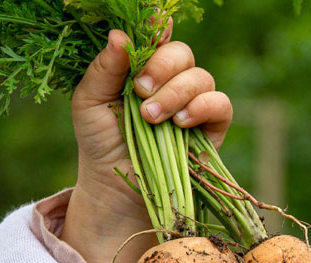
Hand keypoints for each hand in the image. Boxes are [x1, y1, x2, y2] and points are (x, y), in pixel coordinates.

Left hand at [62, 28, 233, 262]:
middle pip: (182, 53)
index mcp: (143, 67)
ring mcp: (194, 103)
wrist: (117, 187)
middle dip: (162, 67)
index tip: (151, 31)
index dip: (159, 27)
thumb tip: (119, 36)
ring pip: (201, 77)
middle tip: (141, 92)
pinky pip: (221, 104)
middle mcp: (171, 81)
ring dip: (177, 93)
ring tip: (152, 118)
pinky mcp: (211, 128)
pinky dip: (204, 107)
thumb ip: (104, 69)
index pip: (157, 36)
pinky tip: (181, 123)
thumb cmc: (100, 143)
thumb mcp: (89, 104)